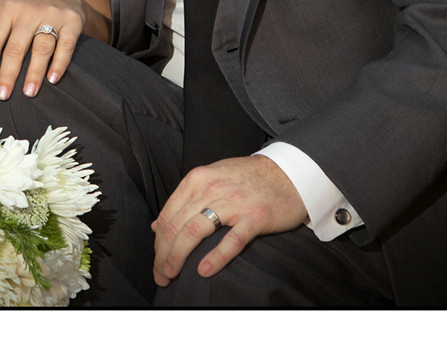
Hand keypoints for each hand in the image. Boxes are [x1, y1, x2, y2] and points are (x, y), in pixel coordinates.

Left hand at [0, 0, 87, 99]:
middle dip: (8, 73)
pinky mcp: (73, 21)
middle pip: (16, 47)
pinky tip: (52, 79)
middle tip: (3, 96)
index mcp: (8, 8)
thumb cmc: (23, 6)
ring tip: (29, 93)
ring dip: (34, 72)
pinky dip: (59, 63)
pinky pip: (66, 45)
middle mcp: (30, 10)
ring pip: (42, 47)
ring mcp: (53, 15)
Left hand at [151, 155, 306, 286]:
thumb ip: (185, 199)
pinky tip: (204, 270)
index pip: (168, 214)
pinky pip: (231, 240)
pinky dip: (215, 257)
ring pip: (194, 232)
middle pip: (176, 226)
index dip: (158, 241)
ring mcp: (233, 202)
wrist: (288, 172)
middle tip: (160, 274)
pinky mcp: (254, 216)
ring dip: (178, 256)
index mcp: (198, 179)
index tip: (157, 259)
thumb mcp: (211, 178)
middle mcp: (210, 188)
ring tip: (172, 274)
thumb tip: (158, 225)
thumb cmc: (248, 178)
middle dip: (163, 254)